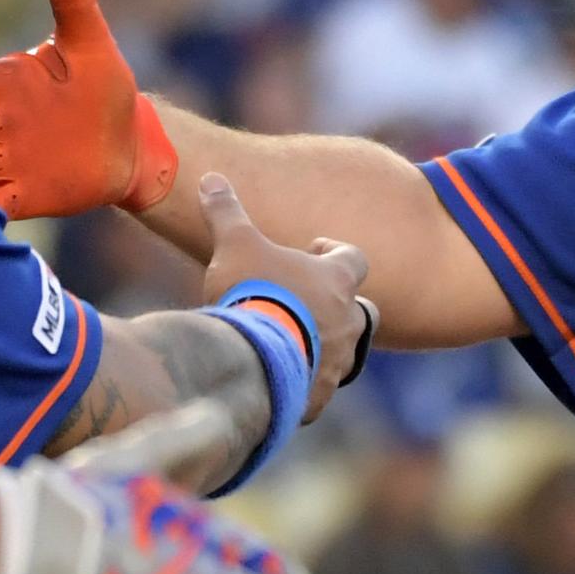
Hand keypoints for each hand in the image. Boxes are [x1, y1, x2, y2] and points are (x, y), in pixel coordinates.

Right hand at [200, 173, 372, 419]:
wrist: (254, 356)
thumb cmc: (252, 292)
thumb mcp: (234, 244)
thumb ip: (226, 212)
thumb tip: (211, 178)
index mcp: (337, 281)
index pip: (354, 259)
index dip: (336, 252)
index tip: (314, 249)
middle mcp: (349, 321)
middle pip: (363, 311)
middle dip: (339, 307)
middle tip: (308, 304)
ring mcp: (339, 362)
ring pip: (345, 354)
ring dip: (323, 347)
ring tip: (289, 343)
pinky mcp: (320, 395)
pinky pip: (319, 391)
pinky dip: (304, 386)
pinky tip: (280, 383)